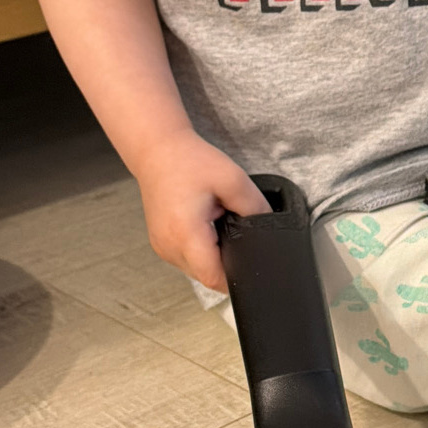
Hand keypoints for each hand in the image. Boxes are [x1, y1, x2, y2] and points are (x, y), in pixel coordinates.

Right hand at [135, 133, 270, 289]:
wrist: (157, 149)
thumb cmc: (188, 160)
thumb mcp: (233, 179)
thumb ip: (256, 207)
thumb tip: (269, 227)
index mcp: (186, 234)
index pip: (214, 278)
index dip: (236, 277)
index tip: (250, 264)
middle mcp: (169, 246)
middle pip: (206, 277)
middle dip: (226, 263)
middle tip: (233, 231)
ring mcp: (162, 247)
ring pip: (196, 270)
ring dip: (212, 257)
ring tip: (215, 224)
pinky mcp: (160, 243)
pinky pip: (186, 259)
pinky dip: (200, 250)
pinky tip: (204, 226)